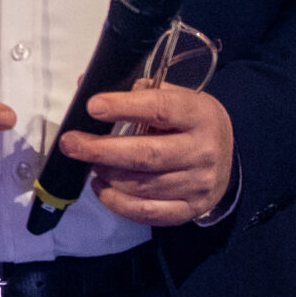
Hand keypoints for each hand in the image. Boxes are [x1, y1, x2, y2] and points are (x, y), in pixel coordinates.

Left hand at [62, 84, 233, 224]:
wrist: (224, 156)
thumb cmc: (186, 121)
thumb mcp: (172, 96)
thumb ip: (134, 91)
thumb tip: (85, 84)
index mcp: (198, 115)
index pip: (161, 109)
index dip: (124, 108)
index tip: (93, 106)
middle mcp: (202, 151)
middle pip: (147, 155)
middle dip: (102, 150)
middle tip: (70, 144)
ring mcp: (198, 184)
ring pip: (142, 186)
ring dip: (108, 175)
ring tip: (89, 163)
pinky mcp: (189, 209)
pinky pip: (147, 212)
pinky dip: (117, 203)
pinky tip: (101, 187)